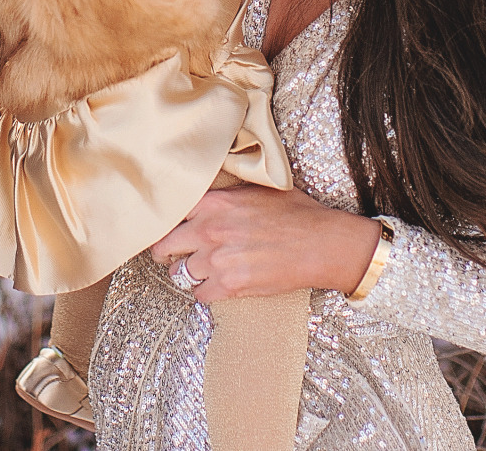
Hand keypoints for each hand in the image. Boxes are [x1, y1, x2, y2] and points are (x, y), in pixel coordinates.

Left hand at [148, 185, 383, 302]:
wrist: (321, 243)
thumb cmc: (296, 213)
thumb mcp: (256, 190)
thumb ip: (224, 196)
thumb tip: (207, 199)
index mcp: (212, 203)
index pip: (169, 215)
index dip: (168, 225)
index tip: (170, 232)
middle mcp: (209, 230)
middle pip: (164, 247)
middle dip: (166, 253)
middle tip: (171, 257)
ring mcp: (218, 260)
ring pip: (180, 274)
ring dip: (190, 274)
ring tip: (203, 272)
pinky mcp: (230, 285)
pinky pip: (200, 295)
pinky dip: (207, 293)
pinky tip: (218, 286)